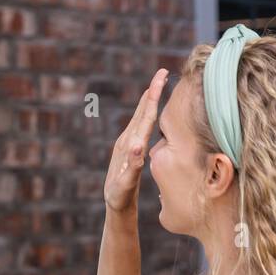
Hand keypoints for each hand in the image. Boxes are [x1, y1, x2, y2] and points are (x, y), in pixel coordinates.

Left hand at [103, 67, 167, 212]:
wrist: (112, 203)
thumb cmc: (119, 197)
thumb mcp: (125, 184)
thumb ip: (131, 167)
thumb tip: (138, 147)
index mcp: (130, 145)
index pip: (145, 117)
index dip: (154, 97)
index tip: (160, 79)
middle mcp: (128, 140)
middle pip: (142, 110)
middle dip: (153, 90)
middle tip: (162, 71)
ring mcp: (127, 142)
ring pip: (141, 115)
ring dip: (150, 98)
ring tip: (158, 84)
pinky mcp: (129, 147)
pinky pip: (141, 124)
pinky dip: (148, 111)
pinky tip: (151, 107)